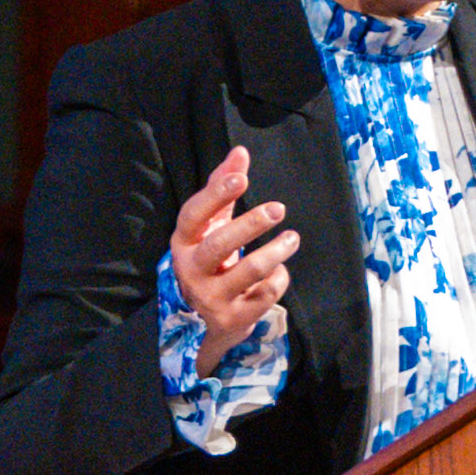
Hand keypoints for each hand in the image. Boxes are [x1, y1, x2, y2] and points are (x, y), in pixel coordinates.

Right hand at [168, 145, 298, 359]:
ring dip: (275, 252)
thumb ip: (223, 188)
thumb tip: (240, 152)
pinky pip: (264, 295)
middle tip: (278, 208)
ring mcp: (211, 298)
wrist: (200, 322)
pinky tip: (279, 270)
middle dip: (251, 224)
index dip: (216, 195)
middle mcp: (192, 271)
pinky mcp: (233, 319)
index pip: (194, 215)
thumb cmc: (209, 261)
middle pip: (220, 245)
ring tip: (292, 238)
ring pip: (248, 272)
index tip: (242, 177)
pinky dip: (278, 279)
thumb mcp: (211, 226)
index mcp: (183, 243)